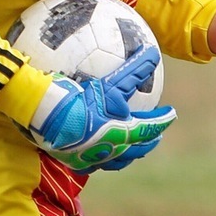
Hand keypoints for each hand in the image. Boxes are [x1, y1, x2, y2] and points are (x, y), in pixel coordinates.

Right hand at [29, 44, 176, 171]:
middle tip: (155, 135)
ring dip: (127, 153)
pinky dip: (99, 157)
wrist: (45, 116)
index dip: (162, 120)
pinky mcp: (75, 162)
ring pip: (117, 160)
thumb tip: (152, 52)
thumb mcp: (109, 83)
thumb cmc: (78, 99)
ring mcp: (93, 159)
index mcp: (123, 133)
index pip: (150, 127)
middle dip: (148, 142)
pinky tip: (94, 150)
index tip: (171, 114)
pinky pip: (92, 163)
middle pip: (137, 149)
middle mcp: (111, 150)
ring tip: (128, 146)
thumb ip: (134, 70)